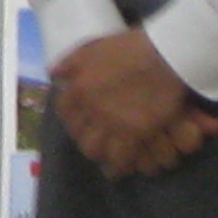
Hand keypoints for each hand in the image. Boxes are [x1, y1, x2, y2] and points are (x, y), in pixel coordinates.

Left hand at [51, 28, 217, 177]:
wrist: (163, 54)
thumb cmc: (132, 47)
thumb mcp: (93, 47)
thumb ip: (71, 61)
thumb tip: (53, 74)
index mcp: (78, 87)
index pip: (65, 112)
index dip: (71, 121)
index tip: (77, 125)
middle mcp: (89, 107)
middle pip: (79, 134)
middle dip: (85, 141)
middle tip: (93, 144)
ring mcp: (110, 122)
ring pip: (96, 149)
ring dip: (100, 155)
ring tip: (106, 160)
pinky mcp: (133, 133)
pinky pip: (120, 159)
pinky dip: (119, 167)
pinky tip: (121, 170)